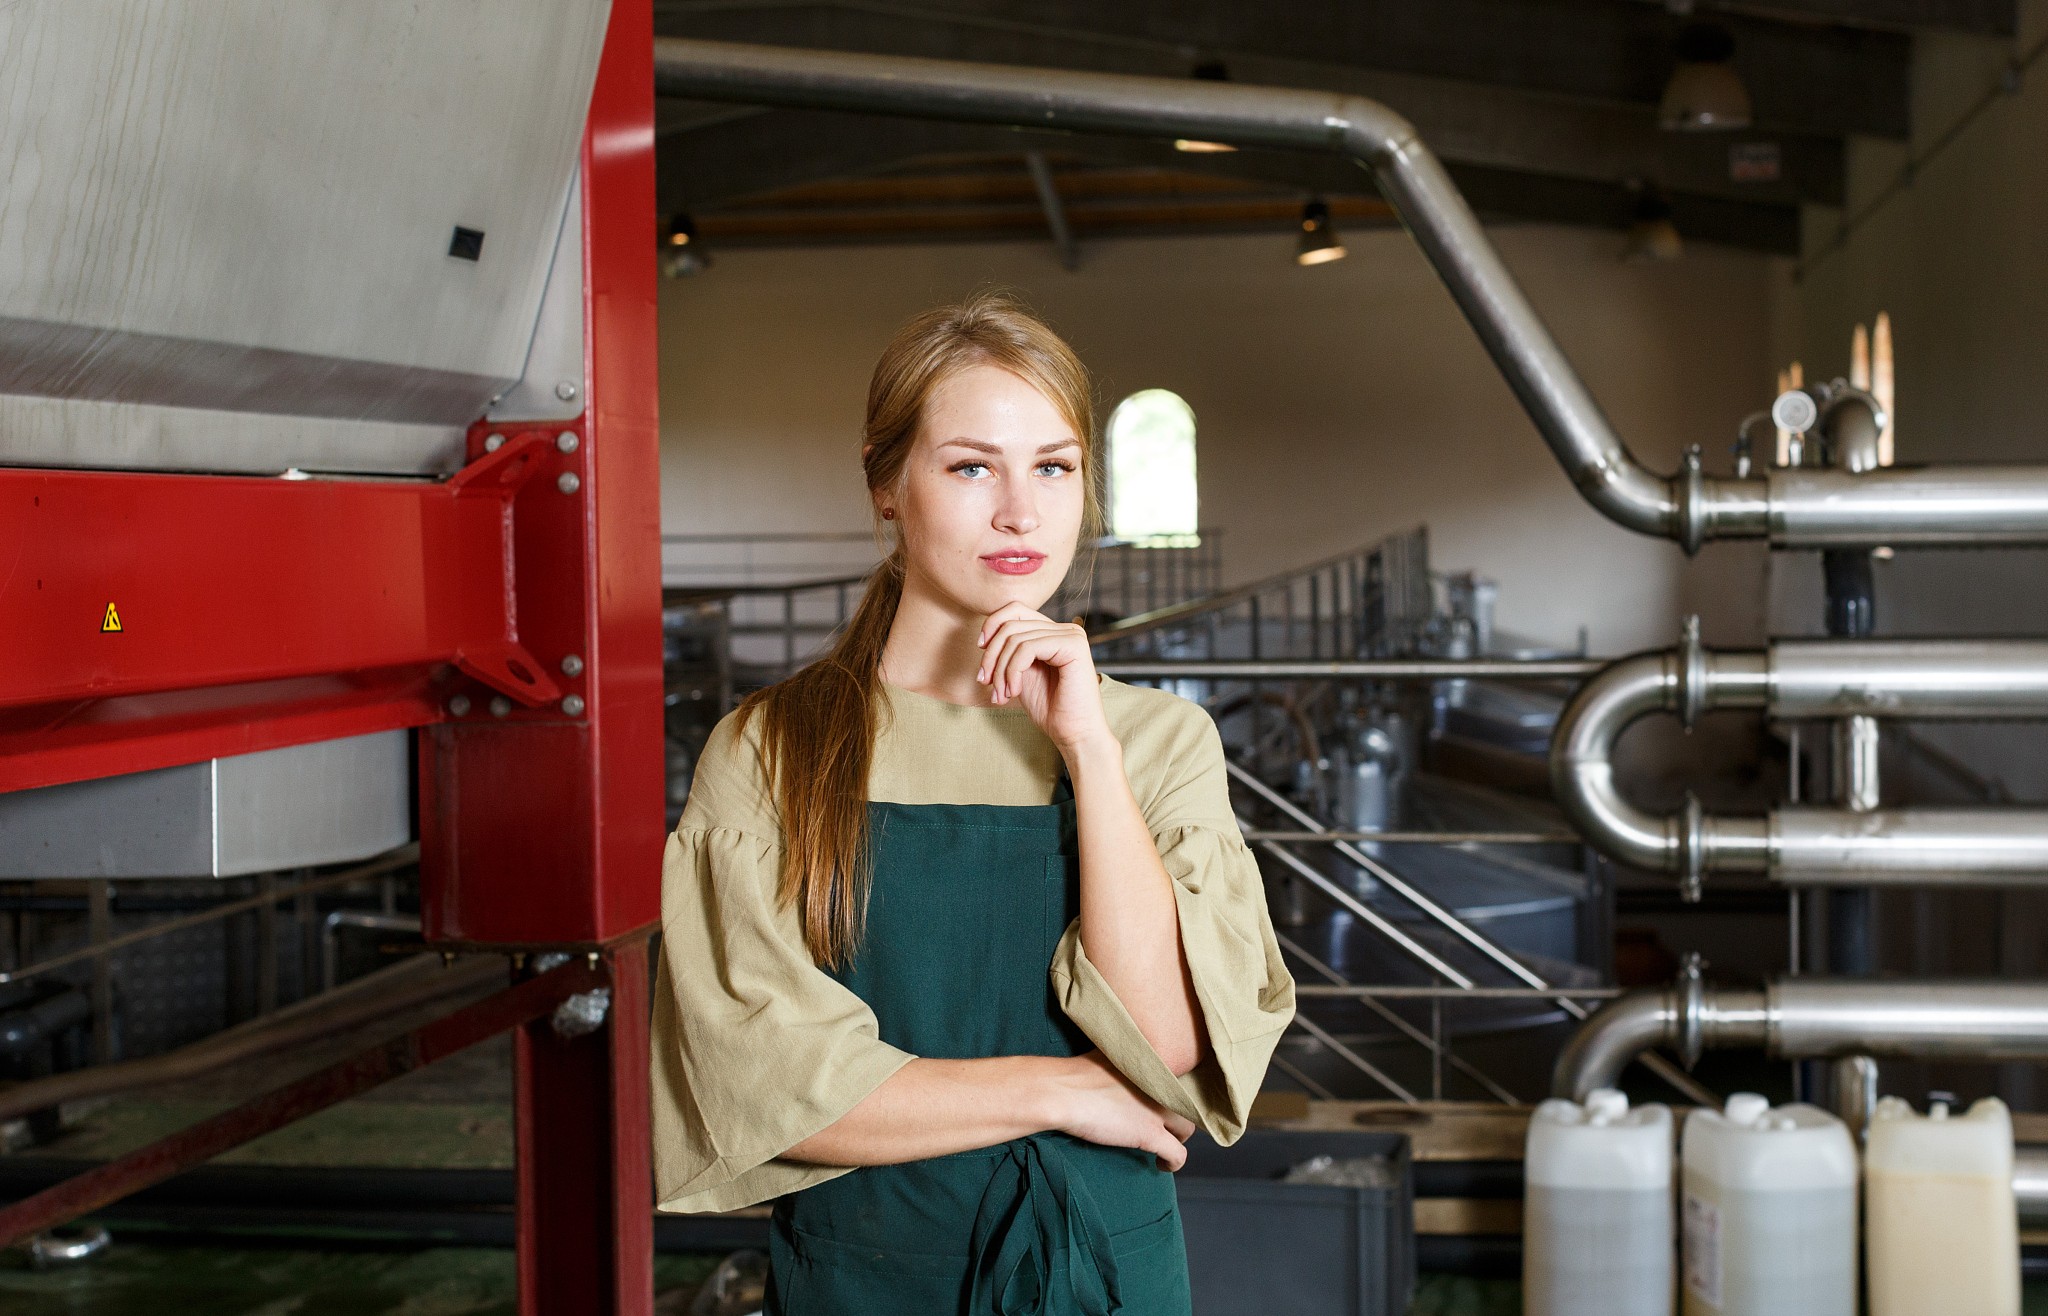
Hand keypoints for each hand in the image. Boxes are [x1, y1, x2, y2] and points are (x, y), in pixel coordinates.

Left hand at [976, 601, 1111, 752]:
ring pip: (1015, 639)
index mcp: (1053, 632)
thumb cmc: (1049, 709)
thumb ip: (1009, 652)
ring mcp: (1071, 635)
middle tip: (986, 684)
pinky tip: (1015, 691)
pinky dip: (1013, 671)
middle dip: (991, 656)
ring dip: (1000, 670)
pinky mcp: (1073, 644)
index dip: (991, 625)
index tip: (980, 650)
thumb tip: (984, 637)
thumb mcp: (1021, 673)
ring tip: (1002, 695)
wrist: (1074, 734)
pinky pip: (1027, 648)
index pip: (1014, 610)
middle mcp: (1064, 629)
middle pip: (1010, 624)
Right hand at [1043, 1052, 1196, 1171]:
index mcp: (1153, 1062)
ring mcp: (1157, 1109)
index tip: (1163, 1100)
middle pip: (1187, 1102)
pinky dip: (1173, 1163)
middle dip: (1179, 1115)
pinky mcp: (1150, 1134)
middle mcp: (1162, 1083)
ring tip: (1167, 1144)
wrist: (1062, 1091)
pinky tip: (1161, 1165)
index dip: (1174, 1091)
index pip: (1181, 1077)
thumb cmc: (1074, 1073)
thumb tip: (1125, 1063)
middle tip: (1166, 1123)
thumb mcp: (1108, 1053)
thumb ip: (1126, 1058)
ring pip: (1188, 1128)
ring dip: (1179, 1138)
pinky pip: (1178, 1154)